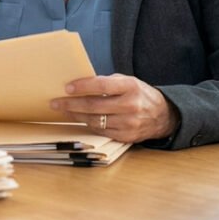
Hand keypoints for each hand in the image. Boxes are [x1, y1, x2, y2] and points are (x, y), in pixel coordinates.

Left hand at [48, 74, 179, 143]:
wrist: (163, 116)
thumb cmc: (139, 94)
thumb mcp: (128, 82)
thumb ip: (107, 82)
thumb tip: (79, 84)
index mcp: (131, 87)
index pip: (102, 85)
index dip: (83, 86)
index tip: (67, 87)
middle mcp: (131, 106)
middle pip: (94, 106)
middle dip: (71, 104)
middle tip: (55, 102)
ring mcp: (129, 123)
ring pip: (94, 120)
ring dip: (75, 116)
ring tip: (63, 110)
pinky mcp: (126, 137)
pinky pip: (101, 131)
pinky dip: (88, 124)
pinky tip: (78, 119)